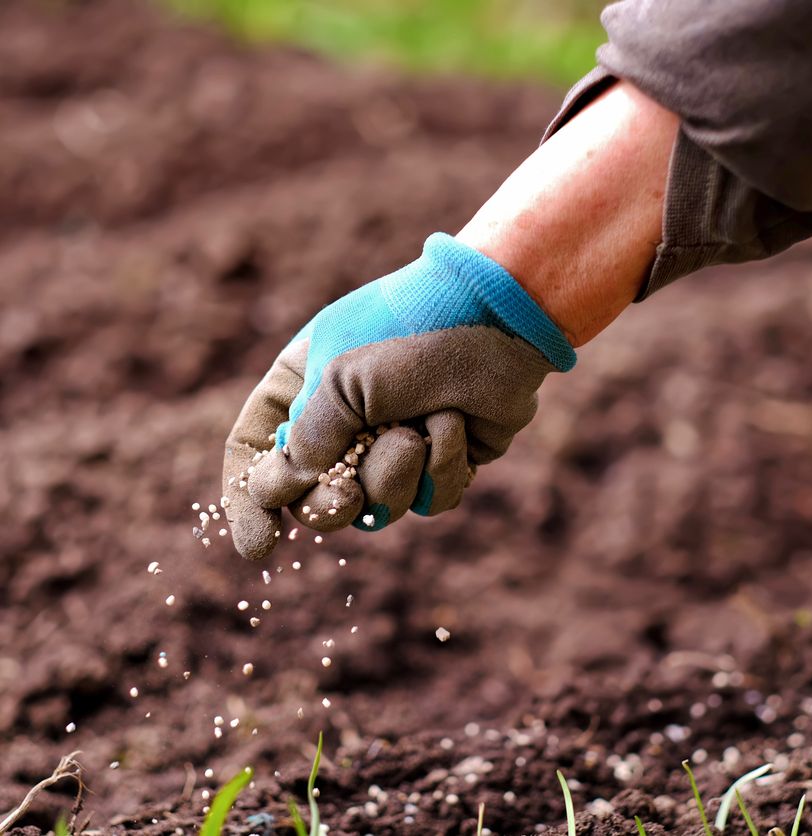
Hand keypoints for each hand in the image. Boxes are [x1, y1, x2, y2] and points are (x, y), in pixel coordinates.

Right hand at [222, 233, 574, 560]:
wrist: (499, 316)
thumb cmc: (410, 331)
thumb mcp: (340, 377)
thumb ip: (307, 440)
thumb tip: (281, 492)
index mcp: (302, 388)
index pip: (255, 452)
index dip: (249, 502)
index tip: (260, 546)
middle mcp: (343, 422)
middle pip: (313, 498)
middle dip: (330, 506)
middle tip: (346, 498)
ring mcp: (393, 445)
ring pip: (376, 507)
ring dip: (395, 474)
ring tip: (418, 428)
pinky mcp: (441, 462)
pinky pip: (428, 502)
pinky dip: (442, 468)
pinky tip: (455, 425)